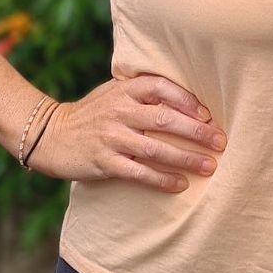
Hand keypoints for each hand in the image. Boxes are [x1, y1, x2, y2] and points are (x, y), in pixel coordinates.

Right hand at [28, 73, 226, 190]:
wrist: (51, 134)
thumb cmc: (92, 112)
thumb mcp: (113, 92)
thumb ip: (142, 91)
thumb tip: (187, 99)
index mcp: (124, 89)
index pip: (161, 87)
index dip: (186, 100)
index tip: (207, 114)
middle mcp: (119, 111)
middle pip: (164, 119)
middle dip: (196, 131)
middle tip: (220, 141)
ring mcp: (112, 137)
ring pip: (155, 148)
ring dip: (185, 158)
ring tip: (209, 166)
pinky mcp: (104, 162)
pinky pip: (139, 172)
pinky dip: (162, 179)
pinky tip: (180, 184)